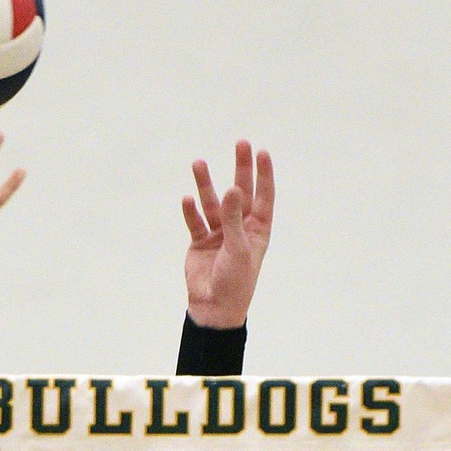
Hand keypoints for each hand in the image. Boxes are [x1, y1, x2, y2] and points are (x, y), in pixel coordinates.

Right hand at [182, 141, 273, 328]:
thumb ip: (234, 218)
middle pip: (241, 192)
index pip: (264, 196)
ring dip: (206, 184)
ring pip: (213, 203)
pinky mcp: (200, 242)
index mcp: (258, 230)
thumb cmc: (235, 282)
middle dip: (241, 168)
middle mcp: (239, 227)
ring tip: (199, 163)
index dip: (263, 174)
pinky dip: (190, 211)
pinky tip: (187, 199)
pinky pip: (195, 221)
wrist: (214, 308)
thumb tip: (233, 188)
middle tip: (241, 143)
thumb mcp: (239, 248)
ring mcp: (219, 234)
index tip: (262, 151)